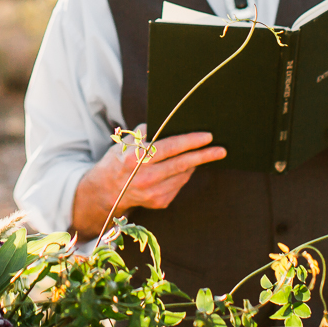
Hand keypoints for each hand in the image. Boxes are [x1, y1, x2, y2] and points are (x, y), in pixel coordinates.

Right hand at [71, 126, 225, 237]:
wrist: (106, 191)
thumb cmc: (118, 161)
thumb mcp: (125, 142)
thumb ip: (145, 133)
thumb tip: (166, 123)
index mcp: (135, 159)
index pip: (168, 147)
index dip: (189, 141)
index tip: (207, 137)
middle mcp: (145, 178)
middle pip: (182, 164)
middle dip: (204, 155)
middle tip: (221, 150)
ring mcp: (153, 193)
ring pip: (183, 175)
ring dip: (194, 164)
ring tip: (202, 155)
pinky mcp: (159, 202)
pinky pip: (179, 185)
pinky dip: (183, 175)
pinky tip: (182, 168)